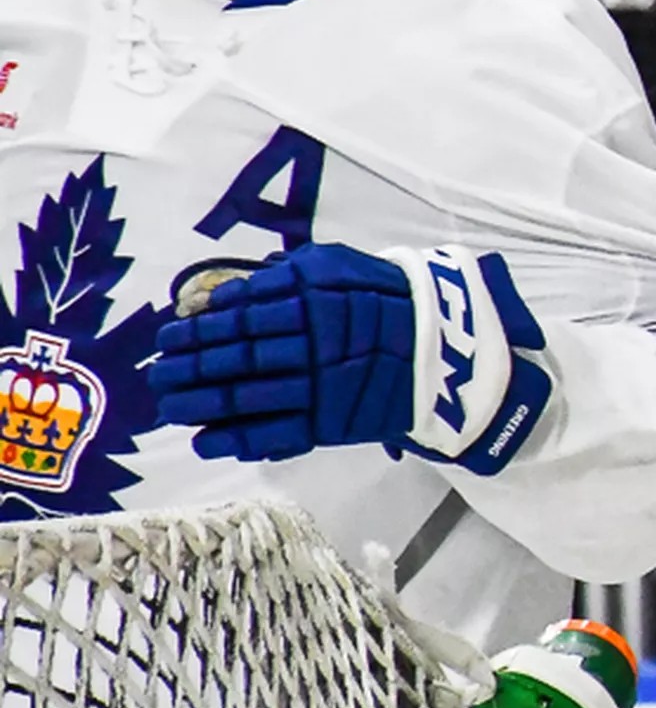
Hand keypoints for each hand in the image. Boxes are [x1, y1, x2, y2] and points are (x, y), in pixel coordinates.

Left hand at [148, 244, 552, 474]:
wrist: (445, 346)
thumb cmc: (385, 298)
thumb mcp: (339, 266)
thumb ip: (284, 276)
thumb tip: (224, 296)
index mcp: (313, 302)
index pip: (240, 317)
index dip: (198, 330)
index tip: (166, 337)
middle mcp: (314, 345)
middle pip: (238, 358)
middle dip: (191, 369)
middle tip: (157, 376)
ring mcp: (324, 387)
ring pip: (250, 397)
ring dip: (203, 405)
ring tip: (170, 408)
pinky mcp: (335, 423)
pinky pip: (281, 434)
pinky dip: (242, 440)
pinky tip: (208, 441)